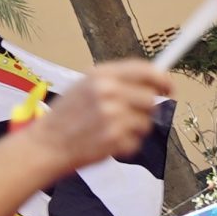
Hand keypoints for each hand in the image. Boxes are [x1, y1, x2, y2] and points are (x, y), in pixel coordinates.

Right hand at [28, 62, 171, 173]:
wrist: (47, 144)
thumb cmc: (66, 116)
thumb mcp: (85, 86)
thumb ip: (117, 82)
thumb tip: (153, 82)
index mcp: (101, 75)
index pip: (145, 70)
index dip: (163, 79)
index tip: (169, 88)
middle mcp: (108, 92)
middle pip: (151, 98)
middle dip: (147, 109)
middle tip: (133, 115)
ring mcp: (113, 115)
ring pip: (147, 122)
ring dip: (137, 128)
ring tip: (114, 129)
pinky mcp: (115, 138)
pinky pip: (137, 141)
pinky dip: (127, 145)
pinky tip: (108, 141)